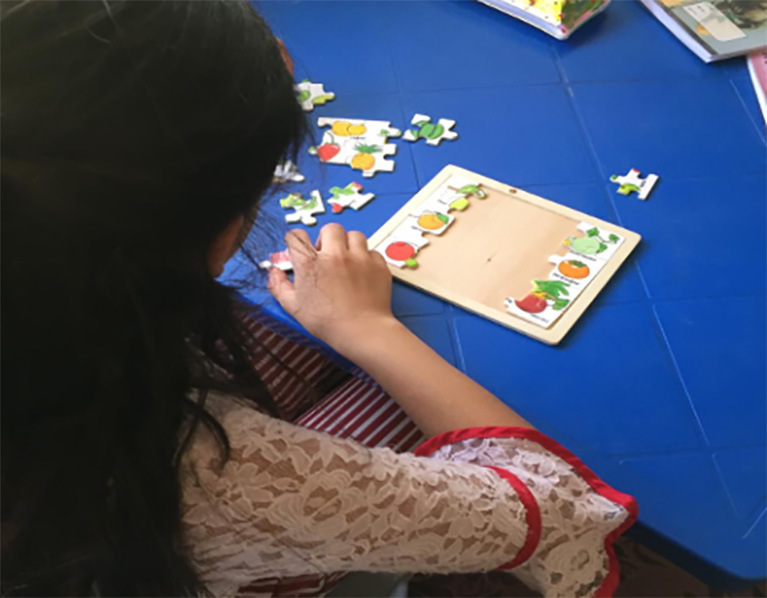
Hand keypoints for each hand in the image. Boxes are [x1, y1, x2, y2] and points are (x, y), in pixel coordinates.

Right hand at [267, 224, 397, 355]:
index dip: (297, 241)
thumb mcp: (294, 307)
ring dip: (349, 244)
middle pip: (329, 229)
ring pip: (354, 235)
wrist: (362, 331)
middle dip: (327, 239)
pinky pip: (372, 251)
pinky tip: (362, 272)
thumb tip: (274, 273)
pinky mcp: (377, 265)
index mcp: (310, 264)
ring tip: (347, 260)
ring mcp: (359, 258)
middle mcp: (335, 255)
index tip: (301, 249)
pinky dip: (367, 258)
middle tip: (327, 255)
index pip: (297, 236)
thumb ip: (279, 286)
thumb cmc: (328, 322)